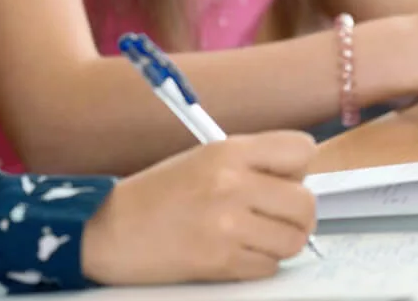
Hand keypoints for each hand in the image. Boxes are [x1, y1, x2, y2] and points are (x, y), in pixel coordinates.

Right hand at [81, 132, 317, 284]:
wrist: (111, 229)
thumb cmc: (157, 194)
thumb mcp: (204, 159)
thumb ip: (251, 164)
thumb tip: (297, 182)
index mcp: (229, 151)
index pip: (301, 151)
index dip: (298, 169)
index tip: (285, 179)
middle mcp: (232, 183)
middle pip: (305, 202)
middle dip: (296, 214)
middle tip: (275, 217)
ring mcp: (228, 224)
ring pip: (293, 240)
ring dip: (279, 242)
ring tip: (254, 236)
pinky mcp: (222, 261)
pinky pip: (269, 267)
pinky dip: (258, 264)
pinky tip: (235, 252)